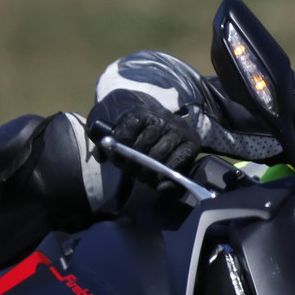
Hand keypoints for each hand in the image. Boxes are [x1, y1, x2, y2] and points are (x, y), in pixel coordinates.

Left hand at [89, 94, 203, 171]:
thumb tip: (102, 153)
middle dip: (134, 163)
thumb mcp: (122, 135)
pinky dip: (165, 177)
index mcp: (142, 113)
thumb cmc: (140, 137)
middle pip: (143, 144)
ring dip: (149, 171)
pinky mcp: (192, 143)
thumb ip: (107, 143)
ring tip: (144, 178)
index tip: (117, 158)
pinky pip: (177, 163)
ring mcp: (178, 130)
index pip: (127, 126)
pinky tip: (158, 182)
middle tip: (131, 173)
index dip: (120, 145)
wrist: (169, 131)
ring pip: (159, 154)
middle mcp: (162, 118)